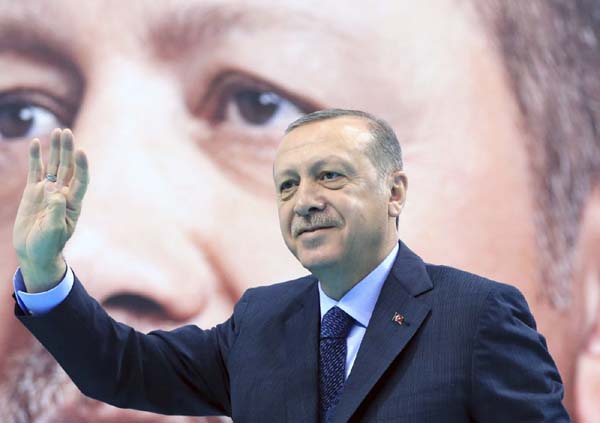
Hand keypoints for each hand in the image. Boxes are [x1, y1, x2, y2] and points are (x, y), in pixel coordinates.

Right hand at [13, 128, 88, 291]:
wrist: (35, 253)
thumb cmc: (48, 246)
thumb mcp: (53, 231)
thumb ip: (55, 212)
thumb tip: (55, 192)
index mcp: (73, 204)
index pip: (80, 180)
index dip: (82, 166)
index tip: (81, 152)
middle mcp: (63, 193)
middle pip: (67, 167)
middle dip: (68, 150)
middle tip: (66, 132)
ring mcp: (48, 191)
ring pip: (54, 165)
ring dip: (56, 149)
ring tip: (59, 132)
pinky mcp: (34, 192)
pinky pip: (36, 170)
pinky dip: (36, 157)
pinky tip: (36, 143)